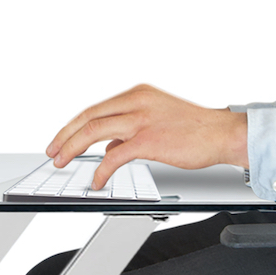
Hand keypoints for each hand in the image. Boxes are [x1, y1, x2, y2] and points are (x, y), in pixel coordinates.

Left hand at [46, 84, 248, 188]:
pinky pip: (113, 156)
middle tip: (53, 151)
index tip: (61, 138)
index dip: (73, 125)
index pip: (95, 108)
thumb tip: (111, 146)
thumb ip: (132, 129)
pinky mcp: (148, 140)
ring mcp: (142, 119)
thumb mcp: (159, 118)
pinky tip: (97, 180)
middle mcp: (137, 101)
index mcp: (138, 94)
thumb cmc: (196, 129)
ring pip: (93, 131)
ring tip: (62, 162)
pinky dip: (100, 170)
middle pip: (87, 116)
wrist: (222, 134)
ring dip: (72, 148)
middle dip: (64, 136)